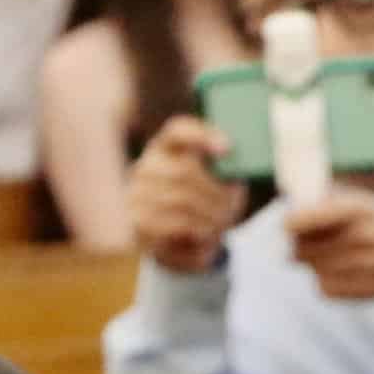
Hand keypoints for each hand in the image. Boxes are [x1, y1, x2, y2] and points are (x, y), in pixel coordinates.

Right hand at [129, 116, 244, 274]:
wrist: (181, 243)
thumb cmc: (205, 206)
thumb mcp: (218, 188)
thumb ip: (226, 176)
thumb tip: (235, 177)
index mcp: (166, 148)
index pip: (178, 131)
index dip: (202, 136)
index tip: (229, 148)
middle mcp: (147, 167)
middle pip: (184, 171)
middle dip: (214, 193)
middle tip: (231, 208)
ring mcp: (137, 194)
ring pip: (181, 201)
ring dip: (210, 216)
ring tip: (222, 225)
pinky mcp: (138, 223)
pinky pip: (175, 226)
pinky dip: (199, 232)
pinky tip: (208, 236)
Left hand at [284, 190, 373, 301]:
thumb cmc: (368, 224)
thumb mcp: (352, 203)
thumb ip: (319, 205)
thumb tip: (286, 220)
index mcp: (362, 209)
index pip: (320, 216)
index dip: (296, 222)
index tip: (286, 226)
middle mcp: (370, 237)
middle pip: (312, 249)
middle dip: (300, 248)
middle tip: (297, 247)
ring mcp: (373, 266)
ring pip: (318, 270)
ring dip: (313, 265)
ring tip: (322, 258)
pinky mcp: (369, 290)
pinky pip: (327, 288)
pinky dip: (324, 281)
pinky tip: (336, 273)